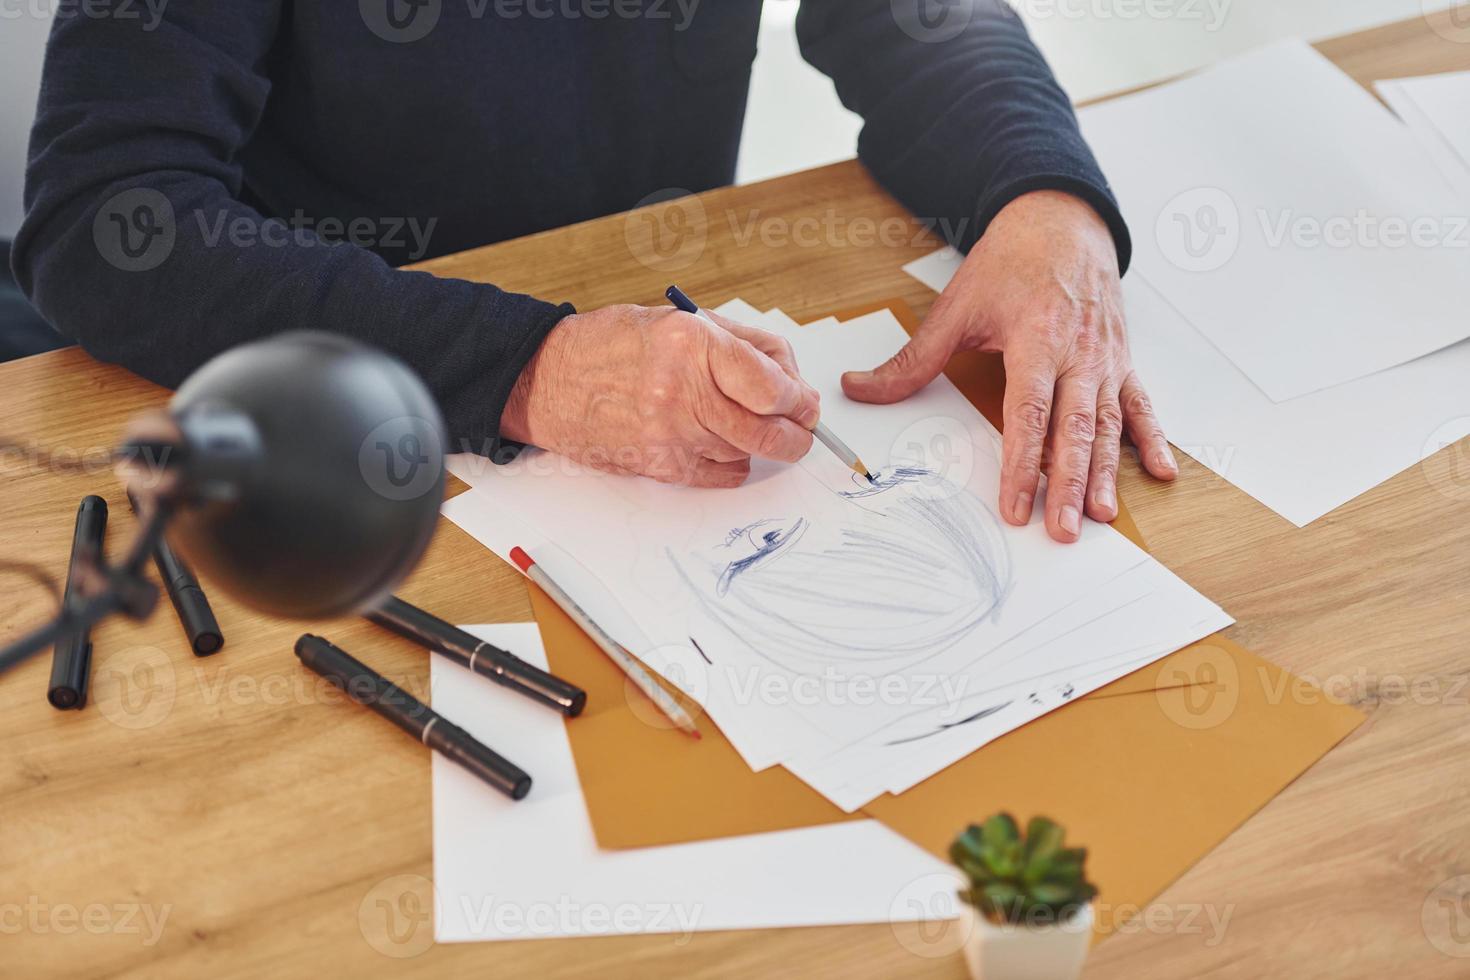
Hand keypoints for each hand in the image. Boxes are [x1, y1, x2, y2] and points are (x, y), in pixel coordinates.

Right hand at [501, 304, 819, 486]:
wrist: (548, 380)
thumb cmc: (613, 345)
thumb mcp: (682, 321)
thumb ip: (744, 345)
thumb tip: (792, 379)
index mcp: (692, 345)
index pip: (772, 388)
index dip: (799, 399)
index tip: (804, 401)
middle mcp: (682, 393)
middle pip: (768, 432)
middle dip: (797, 434)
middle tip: (802, 428)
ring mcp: (670, 435)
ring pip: (747, 453)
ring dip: (760, 444)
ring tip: (750, 424)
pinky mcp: (659, 466)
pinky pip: (721, 475)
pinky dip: (733, 463)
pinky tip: (721, 444)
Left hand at [842, 190, 1176, 542]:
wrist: (1061, 219)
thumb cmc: (1010, 262)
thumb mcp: (956, 307)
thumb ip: (911, 359)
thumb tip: (856, 388)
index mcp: (1035, 339)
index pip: (1028, 415)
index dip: (1023, 464)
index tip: (1017, 506)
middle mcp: (1077, 353)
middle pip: (1074, 428)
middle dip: (1070, 484)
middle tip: (1065, 530)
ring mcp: (1105, 358)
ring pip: (1108, 424)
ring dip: (1107, 472)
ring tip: (1105, 515)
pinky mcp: (1122, 359)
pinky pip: (1140, 404)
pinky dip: (1153, 438)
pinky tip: (1162, 473)